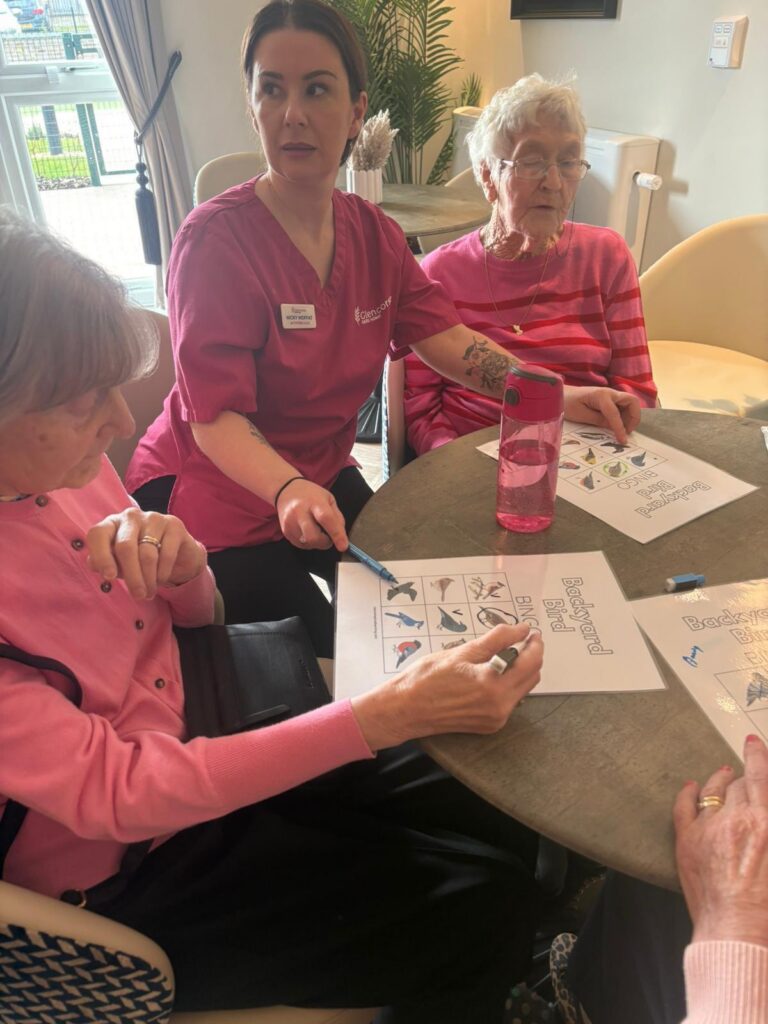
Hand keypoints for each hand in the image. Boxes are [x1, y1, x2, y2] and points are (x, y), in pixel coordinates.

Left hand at [87, 508, 206, 599]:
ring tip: (149, 593)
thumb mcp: (119, 564)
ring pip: (147, 554)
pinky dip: (162, 573)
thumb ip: (104, 563)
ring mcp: (153, 518)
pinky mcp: (174, 525)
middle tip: (137, 595)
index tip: (110, 578)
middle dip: (132, 576)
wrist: (175, 556)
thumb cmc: (139, 560)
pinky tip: (161, 580)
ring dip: (148, 579)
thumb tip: (94, 564)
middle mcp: (130, 517)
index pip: (98, 534)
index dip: (101, 556)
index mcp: (111, 524)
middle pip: (125, 546)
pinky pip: (166, 554)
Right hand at [275, 478, 348, 551]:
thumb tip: (341, 536)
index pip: (326, 518)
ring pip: (307, 543)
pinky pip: (300, 545)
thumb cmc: (310, 495)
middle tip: (328, 537)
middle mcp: (300, 511)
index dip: (336, 534)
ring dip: (316, 543)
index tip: (343, 546)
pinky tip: (307, 532)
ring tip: (316, 531)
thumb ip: (337, 517)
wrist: (286, 490)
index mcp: (314, 502)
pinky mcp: (285, 530)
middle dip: (325, 543)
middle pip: (314, 537)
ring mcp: (290, 522)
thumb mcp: (329, 499)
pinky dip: (308, 542)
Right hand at [350, 624, 542, 750]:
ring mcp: (496, 719)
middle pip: (532, 676)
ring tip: (507, 655)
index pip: (530, 662)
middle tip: (522, 640)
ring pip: (523, 689)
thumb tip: (520, 629)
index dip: (535, 643)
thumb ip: (496, 639)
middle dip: (531, 656)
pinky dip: (509, 685)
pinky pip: (511, 701)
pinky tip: (494, 674)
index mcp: (492, 685)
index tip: (532, 633)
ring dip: (521, 671)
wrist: (405, 709)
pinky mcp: (490, 725)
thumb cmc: (426, 679)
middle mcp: (499, 706)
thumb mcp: (461, 652)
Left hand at [563, 386, 640, 443]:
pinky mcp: (609, 399)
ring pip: (629, 403)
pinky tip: (616, 425)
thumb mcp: (581, 415)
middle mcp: (609, 392)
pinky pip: (622, 406)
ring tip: (621, 429)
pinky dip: (624, 415)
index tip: (623, 440)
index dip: (620, 428)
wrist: (561, 393)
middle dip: (634, 417)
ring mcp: (610, 395)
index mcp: (601, 395)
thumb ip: (598, 420)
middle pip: (632, 401)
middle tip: (627, 431)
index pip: (615, 413)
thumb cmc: (568, 404)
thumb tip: (613, 427)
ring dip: (630, 416)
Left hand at [673, 735, 767, 948]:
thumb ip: (766, 826)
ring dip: (719, 780)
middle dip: (743, 779)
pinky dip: (687, 793)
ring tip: (722, 774)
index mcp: (765, 823)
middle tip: (744, 777)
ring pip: (712, 790)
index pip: (760, 777)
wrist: (738, 933)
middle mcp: (737, 819)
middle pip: (739, 784)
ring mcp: (709, 828)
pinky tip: (690, 787)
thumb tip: (762, 817)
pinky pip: (684, 806)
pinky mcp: (687, 841)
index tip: (754, 743)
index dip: (758, 756)